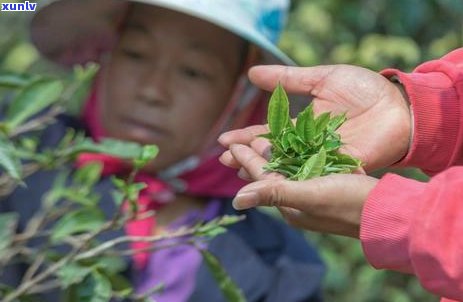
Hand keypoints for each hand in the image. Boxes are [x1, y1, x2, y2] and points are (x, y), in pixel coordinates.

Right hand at [219, 64, 410, 171]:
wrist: (399, 105)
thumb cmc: (364, 89)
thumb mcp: (322, 78)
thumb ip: (288, 79)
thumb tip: (252, 74)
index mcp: (302, 125)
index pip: (268, 133)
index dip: (246, 137)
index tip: (225, 141)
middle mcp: (307, 146)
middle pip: (272, 155)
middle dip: (248, 157)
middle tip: (226, 161)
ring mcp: (321, 160)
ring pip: (287, 169)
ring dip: (264, 171)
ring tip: (241, 171)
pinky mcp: (336, 170)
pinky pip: (311, 177)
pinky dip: (292, 181)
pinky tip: (272, 184)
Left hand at [228, 144, 377, 237]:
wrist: (388, 209)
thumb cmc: (349, 202)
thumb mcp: (310, 195)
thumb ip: (274, 194)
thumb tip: (235, 200)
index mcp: (290, 206)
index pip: (262, 178)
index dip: (246, 159)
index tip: (229, 143)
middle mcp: (299, 201)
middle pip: (270, 174)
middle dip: (253, 156)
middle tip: (235, 140)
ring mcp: (314, 193)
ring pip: (286, 169)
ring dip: (272, 154)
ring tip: (258, 138)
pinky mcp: (329, 185)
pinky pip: (304, 168)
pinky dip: (294, 155)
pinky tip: (291, 143)